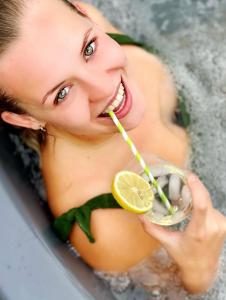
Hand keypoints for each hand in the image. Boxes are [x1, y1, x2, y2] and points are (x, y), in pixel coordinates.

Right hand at [139, 173, 225, 293]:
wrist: (203, 270)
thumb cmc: (184, 256)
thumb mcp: (167, 243)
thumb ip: (152, 229)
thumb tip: (139, 214)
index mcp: (198, 231)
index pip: (201, 206)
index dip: (197, 188)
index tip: (189, 176)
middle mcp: (213, 227)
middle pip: (205, 199)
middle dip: (195, 186)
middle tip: (184, 177)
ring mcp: (221, 225)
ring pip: (208, 201)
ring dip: (198, 196)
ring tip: (186, 194)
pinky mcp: (224, 223)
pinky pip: (212, 207)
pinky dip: (203, 203)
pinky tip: (194, 207)